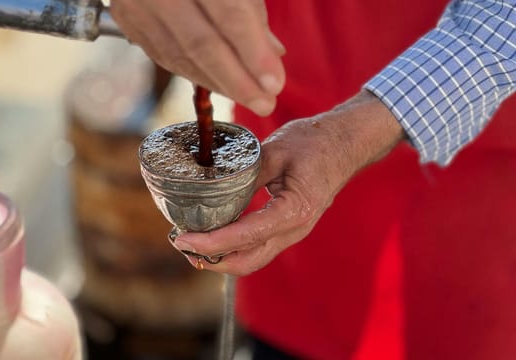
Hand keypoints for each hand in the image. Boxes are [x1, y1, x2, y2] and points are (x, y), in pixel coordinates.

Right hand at [110, 0, 285, 115]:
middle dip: (238, 81)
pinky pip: (164, 56)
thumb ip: (250, 8)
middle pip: (201, 44)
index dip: (254, 53)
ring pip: (180, 56)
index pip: (229, 14)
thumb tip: (272, 53)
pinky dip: (195, 74)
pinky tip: (219, 84)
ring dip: (218, 84)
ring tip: (250, 98)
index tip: (275, 83)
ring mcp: (137, 3)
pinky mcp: (127, 18)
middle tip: (265, 103)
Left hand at [172, 91, 405, 274]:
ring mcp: (294, 232)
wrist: (345, 143)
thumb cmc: (314, 142)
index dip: (210, 242)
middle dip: (212, 259)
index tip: (182, 238)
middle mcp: (295, 229)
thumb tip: (209, 192)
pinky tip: (214, 235)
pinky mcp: (289, 228)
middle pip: (248, 261)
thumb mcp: (274, 151)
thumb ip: (244, 176)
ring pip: (253, 259)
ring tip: (191, 243)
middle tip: (181, 244)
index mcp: (294, 211)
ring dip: (221, 257)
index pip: (245, 237)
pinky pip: (258, 247)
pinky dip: (233, 247)